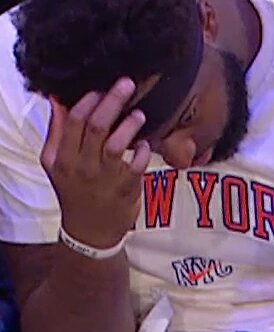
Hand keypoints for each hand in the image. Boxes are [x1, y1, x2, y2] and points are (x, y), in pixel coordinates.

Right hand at [41, 79, 151, 249]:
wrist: (90, 232)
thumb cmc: (74, 192)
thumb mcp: (54, 163)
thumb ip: (57, 132)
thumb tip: (58, 99)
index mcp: (63, 157)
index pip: (75, 120)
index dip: (89, 100)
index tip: (100, 87)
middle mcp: (83, 166)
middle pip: (96, 125)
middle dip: (112, 101)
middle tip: (127, 84)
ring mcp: (106, 179)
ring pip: (116, 143)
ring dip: (129, 124)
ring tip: (138, 114)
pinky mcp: (127, 190)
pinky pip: (136, 165)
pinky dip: (141, 150)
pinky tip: (144, 142)